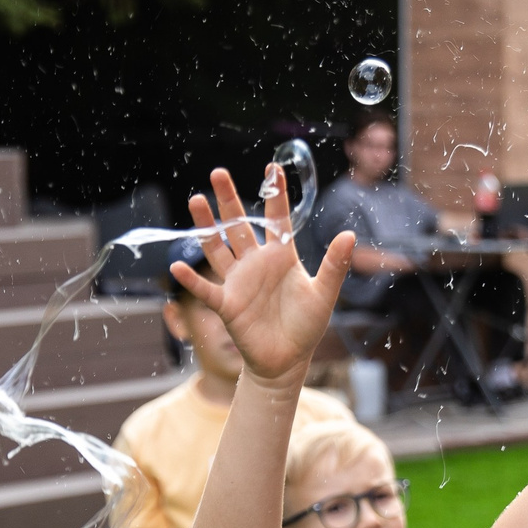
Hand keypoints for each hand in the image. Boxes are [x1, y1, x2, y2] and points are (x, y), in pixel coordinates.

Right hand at [171, 165, 353, 387]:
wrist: (288, 360)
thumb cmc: (306, 325)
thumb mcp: (324, 294)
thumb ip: (334, 265)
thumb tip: (349, 234)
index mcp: (281, 256)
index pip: (276, 219)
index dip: (275, 194)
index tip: (273, 168)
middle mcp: (256, 263)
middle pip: (239, 225)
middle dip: (229, 200)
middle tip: (218, 172)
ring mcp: (239, 282)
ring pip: (218, 247)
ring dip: (206, 226)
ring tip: (196, 200)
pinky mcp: (227, 305)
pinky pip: (206, 290)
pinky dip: (192, 280)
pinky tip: (178, 266)